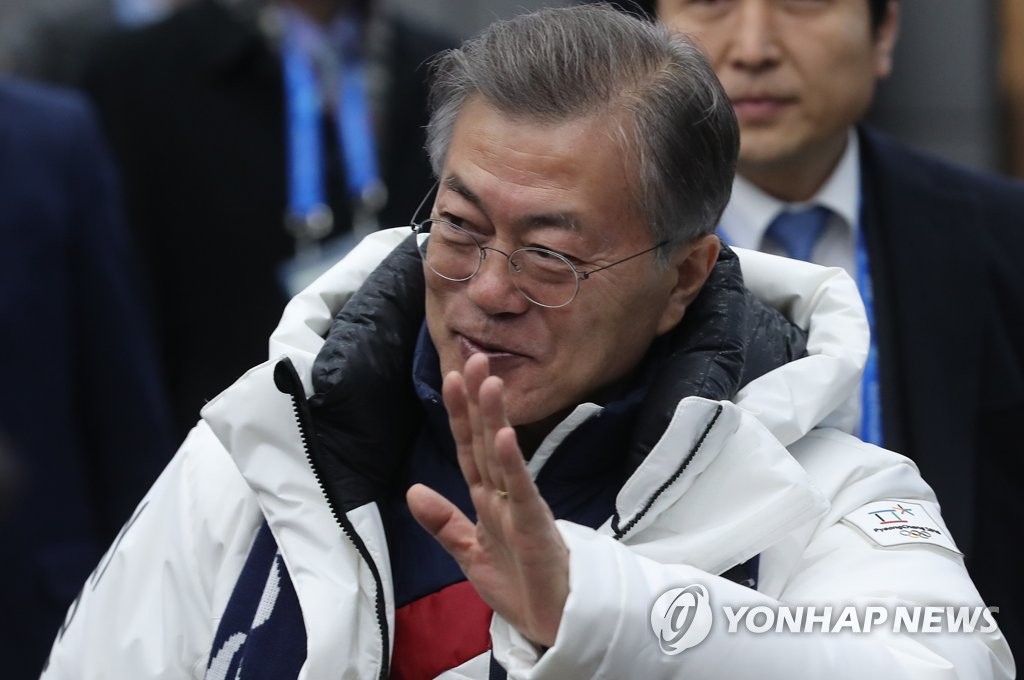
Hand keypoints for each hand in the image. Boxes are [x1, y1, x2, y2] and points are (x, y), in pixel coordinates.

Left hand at [406, 353, 569, 646]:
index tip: (452, 377)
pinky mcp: (536, 526)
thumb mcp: (468, 552)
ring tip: (488, 382)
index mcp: (486, 499)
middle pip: (485, 440)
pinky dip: (511, 464)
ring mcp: (520, 508)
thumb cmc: (518, 585)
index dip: (459, 415)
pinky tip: (505, 437)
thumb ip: (443, 522)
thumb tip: (413, 491)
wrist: (552, 623)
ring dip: (494, 418)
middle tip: (472, 358)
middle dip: (477, 401)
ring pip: (503, 456)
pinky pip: (521, 490)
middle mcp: (502, 495)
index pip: (468, 448)